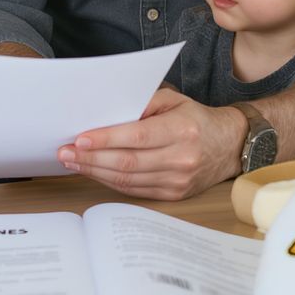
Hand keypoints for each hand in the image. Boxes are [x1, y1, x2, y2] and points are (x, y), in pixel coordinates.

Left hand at [57, 88, 245, 199]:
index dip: (106, 139)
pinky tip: (94, 171)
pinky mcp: (173, 195)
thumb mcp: (173, 99)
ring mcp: (177, 180)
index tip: (80, 138)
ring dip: (95, 171)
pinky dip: (110, 181)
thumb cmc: (194, 118)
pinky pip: (134, 190)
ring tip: (72, 162)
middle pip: (127, 162)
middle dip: (91, 158)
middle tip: (65, 152)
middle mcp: (181, 158)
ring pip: (127, 180)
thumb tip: (107, 111)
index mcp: (181, 129)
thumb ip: (142, 103)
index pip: (137, 136)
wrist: (229, 145)